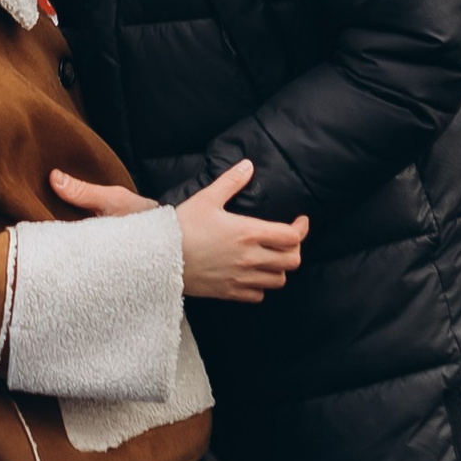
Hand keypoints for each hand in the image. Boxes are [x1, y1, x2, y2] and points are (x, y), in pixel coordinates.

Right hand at [50, 160, 308, 302]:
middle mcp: (250, 258)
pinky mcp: (229, 292)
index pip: (292, 237)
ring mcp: (241, 278)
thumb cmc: (182, 226)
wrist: (158, 258)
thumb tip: (248, 165)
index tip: (299, 222)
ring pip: (278, 281)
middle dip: (295, 250)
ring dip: (279, 269)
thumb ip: (231, 182)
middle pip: (292, 261)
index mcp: (248, 232)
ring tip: (271, 258)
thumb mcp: (206, 198)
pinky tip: (252, 275)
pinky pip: (258, 295)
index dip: (302, 229)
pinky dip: (261, 286)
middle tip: (287, 241)